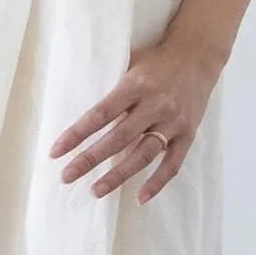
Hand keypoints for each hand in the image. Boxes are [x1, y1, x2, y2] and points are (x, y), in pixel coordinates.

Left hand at [50, 40, 219, 202]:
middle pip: (118, 138)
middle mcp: (155, 105)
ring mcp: (173, 123)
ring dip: (118, 176)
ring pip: (143, 155)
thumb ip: (113, 90)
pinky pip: (172, 164)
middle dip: (90, 159)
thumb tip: (84, 115)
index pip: (100, 114)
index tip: (56, 152)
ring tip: (96, 191)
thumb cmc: (156, 60)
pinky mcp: (188, 135)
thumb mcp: (131, 64)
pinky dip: (157, 183)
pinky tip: (140, 198)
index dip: (77, 134)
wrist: (198, 56)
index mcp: (135, 86)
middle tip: (66, 177)